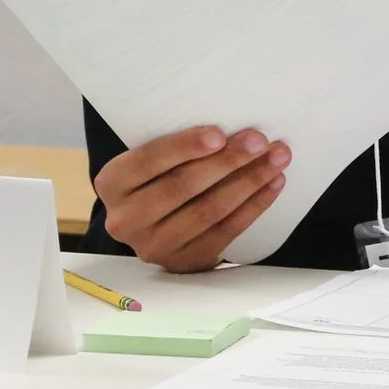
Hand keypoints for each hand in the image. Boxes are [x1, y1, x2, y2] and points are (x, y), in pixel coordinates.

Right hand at [95, 127, 290, 272]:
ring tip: (276, 158)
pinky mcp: (184, 261)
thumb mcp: (149, 162)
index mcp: (112, 184)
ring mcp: (154, 246)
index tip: (219, 134)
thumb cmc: (156, 179)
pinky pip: (226, 231)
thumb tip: (228, 127)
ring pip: (209, 210)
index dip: (184, 147)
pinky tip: (273, 184)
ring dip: (249, 182)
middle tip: (259, 141)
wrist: (152, 226)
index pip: (148, 161)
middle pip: (183, 187)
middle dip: (227, 161)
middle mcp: (126, 219)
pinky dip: (254, 206)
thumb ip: (173, 149)